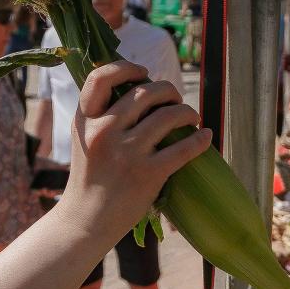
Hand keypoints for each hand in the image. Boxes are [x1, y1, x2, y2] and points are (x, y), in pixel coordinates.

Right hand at [66, 61, 211, 228]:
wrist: (86, 220)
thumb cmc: (90, 179)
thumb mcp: (84, 140)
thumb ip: (102, 116)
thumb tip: (138, 90)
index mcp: (86, 120)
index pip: (102, 77)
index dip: (127, 68)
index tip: (144, 73)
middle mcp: (104, 131)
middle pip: (146, 92)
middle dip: (168, 91)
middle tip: (175, 101)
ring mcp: (127, 153)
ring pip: (168, 116)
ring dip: (187, 112)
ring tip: (191, 118)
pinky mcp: (148, 174)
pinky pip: (183, 148)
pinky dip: (199, 140)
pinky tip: (205, 137)